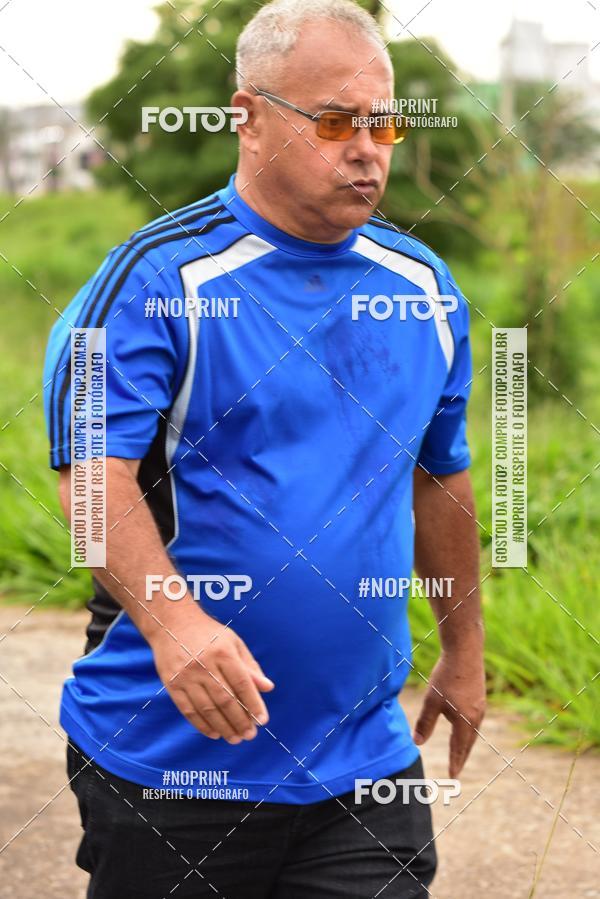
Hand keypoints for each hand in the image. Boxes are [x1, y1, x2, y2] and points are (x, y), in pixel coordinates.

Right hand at [150, 607, 274, 744]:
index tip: (262, 720)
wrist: (172, 624)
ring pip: (207, 708)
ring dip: (223, 727)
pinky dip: (202, 725)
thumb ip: (250, 667)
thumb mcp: (233, 643)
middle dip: (240, 721)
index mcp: (223, 653)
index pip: (242, 684)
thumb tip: (268, 688)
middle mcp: (204, 665)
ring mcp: (186, 676)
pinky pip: (188, 710)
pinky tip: (214, 733)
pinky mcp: (172, 684)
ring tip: (235, 738)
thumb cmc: (208, 634)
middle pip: (226, 700)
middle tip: (250, 735)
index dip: (254, 704)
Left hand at [413, 647, 485, 777]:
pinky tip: (464, 726)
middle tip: (457, 770)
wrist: (465, 652)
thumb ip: (425, 723)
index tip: (453, 777)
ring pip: (472, 731)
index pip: (459, 749)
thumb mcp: (432, 701)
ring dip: (466, 743)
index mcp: (465, 722)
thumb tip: (416, 743)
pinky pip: (474, 720)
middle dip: (461, 757)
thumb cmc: (447, 677)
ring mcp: (480, 707)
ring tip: (460, 752)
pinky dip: (468, 730)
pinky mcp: (479, 696)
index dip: (455, 763)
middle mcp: (476, 717)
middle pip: (468, 743)